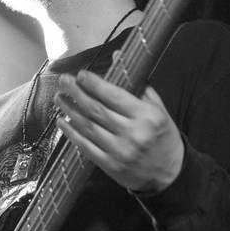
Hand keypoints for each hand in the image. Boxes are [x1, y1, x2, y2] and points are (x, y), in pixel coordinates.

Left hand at [54, 68, 183, 192]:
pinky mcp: (110, 166)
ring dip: (69, 110)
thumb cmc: (162, 136)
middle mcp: (133, 134)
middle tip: (64, 81)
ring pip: (88, 127)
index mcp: (147, 116)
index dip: (95, 84)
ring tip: (59, 97)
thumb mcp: (158, 109)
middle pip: (97, 110)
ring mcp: (120, 152)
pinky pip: (85, 146)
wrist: (169, 174)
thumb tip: (117, 56)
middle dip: (77, 93)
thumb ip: (138, 84)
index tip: (81, 74)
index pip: (115, 96)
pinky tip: (62, 122)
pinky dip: (71, 133)